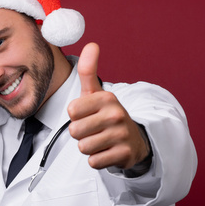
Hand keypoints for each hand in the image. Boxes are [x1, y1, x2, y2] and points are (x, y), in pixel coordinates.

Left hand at [67, 43, 150, 169]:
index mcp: (107, 97)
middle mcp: (116, 114)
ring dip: (88, 147)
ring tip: (100, 140)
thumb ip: (89, 70)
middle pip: (75, 131)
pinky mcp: (124, 154)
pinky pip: (94, 161)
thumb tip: (91, 44)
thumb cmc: (107, 114)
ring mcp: (121, 135)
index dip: (76, 116)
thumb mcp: (96, 92)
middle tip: (94, 130)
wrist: (133, 139)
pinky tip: (107, 151)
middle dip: (81, 134)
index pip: (71, 111)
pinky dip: (97, 159)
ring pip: (83, 147)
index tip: (88, 115)